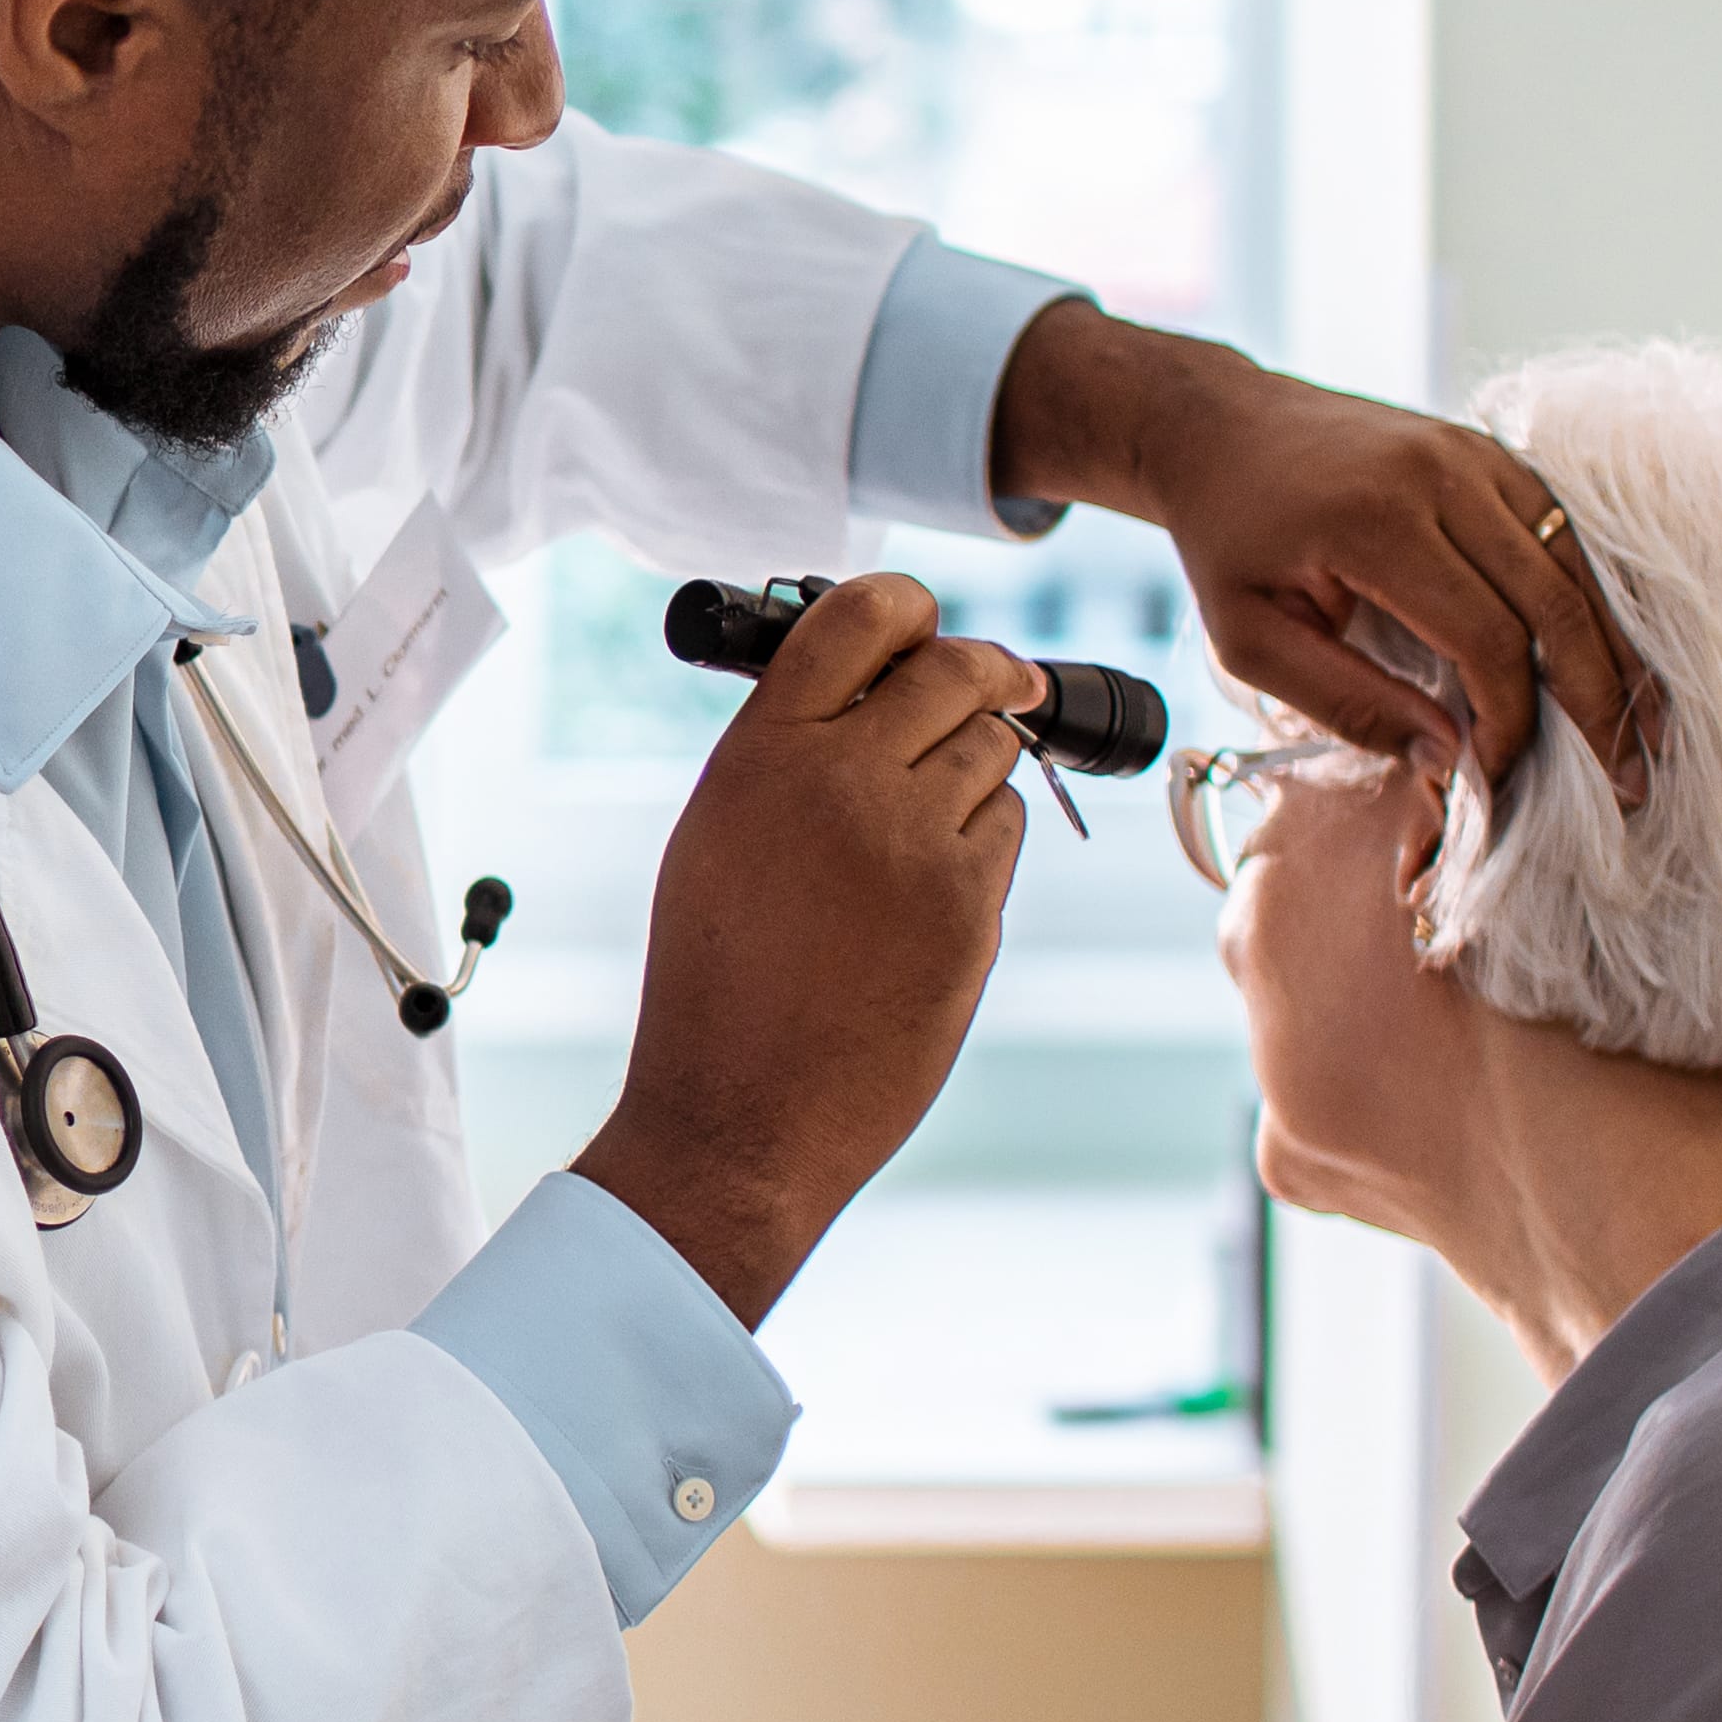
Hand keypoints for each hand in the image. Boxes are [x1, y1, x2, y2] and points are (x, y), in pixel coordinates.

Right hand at [581, 571, 1039, 1318]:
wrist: (740, 1115)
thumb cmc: (718, 984)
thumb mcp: (717, 839)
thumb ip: (785, 755)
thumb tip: (865, 692)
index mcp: (762, 754)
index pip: (857, 618)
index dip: (905, 606)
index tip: (926, 620)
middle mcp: (839, 782)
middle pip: (955, 671)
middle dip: (984, 673)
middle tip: (998, 685)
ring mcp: (911, 845)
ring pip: (993, 753)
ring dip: (977, 770)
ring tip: (923, 828)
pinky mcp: (967, 909)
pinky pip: (1005, 834)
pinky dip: (983, 847)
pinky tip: (930, 894)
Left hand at [999, 310, 1651, 805]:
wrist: (1222, 427)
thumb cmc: (1228, 540)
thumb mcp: (1249, 639)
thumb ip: (1346, 702)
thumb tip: (1448, 761)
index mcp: (1378, 522)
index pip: (1486, 636)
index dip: (1509, 718)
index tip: (1499, 776)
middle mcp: (1444, 476)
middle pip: (1556, 603)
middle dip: (1599, 701)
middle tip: (1629, 782)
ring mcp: (1477, 456)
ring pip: (1578, 569)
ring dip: (1617, 656)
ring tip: (1643, 736)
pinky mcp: (1491, 454)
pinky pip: (1563, 536)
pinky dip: (1594, 605)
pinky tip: (1613, 665)